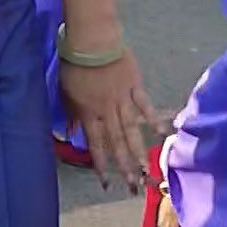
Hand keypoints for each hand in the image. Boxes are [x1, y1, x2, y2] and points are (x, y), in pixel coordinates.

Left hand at [58, 49, 163, 190]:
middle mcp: (107, 110)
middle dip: (124, 166)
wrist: (91, 40)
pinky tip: (161, 134)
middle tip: (134, 186)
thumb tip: (70, 131)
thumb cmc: (74, 64)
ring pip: (131, 129)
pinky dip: (153, 119)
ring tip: (146, 170)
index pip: (96, 144)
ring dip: (138, 151)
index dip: (101, 164)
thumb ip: (72, 113)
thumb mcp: (65, 91)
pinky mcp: (135, 85)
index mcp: (89, 112)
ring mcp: (122, 98)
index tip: (107, 183)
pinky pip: (144, 105)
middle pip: (116, 142)